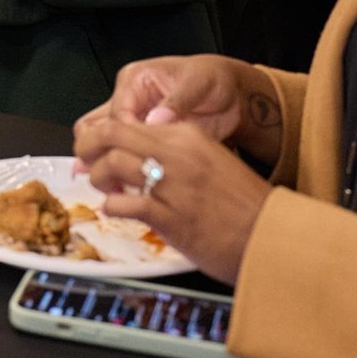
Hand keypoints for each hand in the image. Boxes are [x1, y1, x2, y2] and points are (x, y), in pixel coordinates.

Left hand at [76, 119, 274, 285]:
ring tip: (104, 188)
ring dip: (98, 177)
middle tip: (84, 161)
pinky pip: (124, 204)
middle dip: (88, 146)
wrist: (272, 236)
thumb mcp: (211, 162)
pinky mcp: (171, 217)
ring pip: (112, 164)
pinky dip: (112, 206)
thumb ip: (175, 153)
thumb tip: (137, 154)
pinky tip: (116, 209)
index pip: (128, 121)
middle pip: (112, 134)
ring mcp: (174, 184)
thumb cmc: (242, 204)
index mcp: (188, 134)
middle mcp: (178, 153)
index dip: (102, 133)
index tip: (95, 146)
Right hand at [79, 53, 285, 171]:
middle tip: (114, 177)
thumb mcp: (197, 84)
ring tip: (116, 188)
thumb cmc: (212, 80)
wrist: (230, 92)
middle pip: (95, 127)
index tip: (136, 159)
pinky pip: (123, 154)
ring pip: (104, 143)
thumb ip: (176, 101)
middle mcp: (127, 99)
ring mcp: (134, 119)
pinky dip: (122, 171)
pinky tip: (126, 190)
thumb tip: (157, 119)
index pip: (116, 113)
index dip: (122, 138)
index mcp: (135, 80)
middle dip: (101, 154)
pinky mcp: (143, 137)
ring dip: (106, 165)